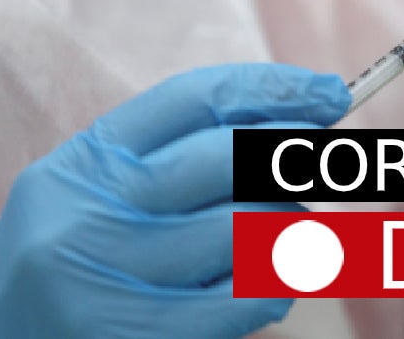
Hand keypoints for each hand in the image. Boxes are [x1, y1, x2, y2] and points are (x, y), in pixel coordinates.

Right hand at [0, 64, 349, 338]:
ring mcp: (108, 276)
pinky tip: (273, 285)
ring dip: (290, 229)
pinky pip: (250, 293)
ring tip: (279, 240)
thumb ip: (177, 161)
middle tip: (305, 180)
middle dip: (291, 162)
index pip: (195, 97)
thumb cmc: (73, 269)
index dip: (274, 88)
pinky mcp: (134, 334)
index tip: (329, 92)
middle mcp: (89, 212)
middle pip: (232, 155)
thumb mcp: (97, 199)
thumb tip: (296, 128)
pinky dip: (281, 284)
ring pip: (251, 225)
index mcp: (84, 163)